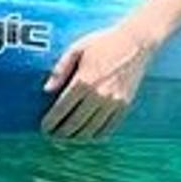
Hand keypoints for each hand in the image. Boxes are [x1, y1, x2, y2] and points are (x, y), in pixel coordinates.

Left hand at [41, 21, 157, 139]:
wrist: (136, 42)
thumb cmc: (104, 43)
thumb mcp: (77, 48)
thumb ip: (60, 70)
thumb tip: (46, 90)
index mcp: (83, 80)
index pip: (61, 109)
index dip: (50, 122)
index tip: (44, 128)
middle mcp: (98, 94)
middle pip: (74, 124)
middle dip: (60, 134)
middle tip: (52, 136)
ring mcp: (113, 102)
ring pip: (90, 130)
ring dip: (76, 138)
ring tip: (67, 139)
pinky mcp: (125, 105)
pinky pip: (108, 129)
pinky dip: (96, 136)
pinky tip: (87, 135)